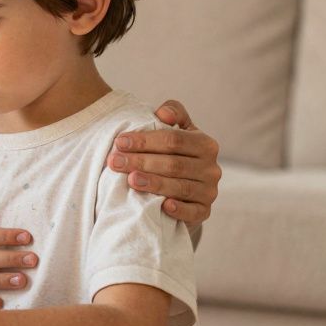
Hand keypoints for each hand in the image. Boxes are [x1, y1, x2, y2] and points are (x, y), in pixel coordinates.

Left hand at [108, 99, 221, 223]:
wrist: (183, 185)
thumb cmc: (174, 152)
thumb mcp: (177, 130)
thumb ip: (173, 113)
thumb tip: (163, 113)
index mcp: (205, 144)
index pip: (173, 140)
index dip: (145, 141)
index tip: (119, 142)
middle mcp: (211, 168)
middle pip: (173, 164)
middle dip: (141, 162)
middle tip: (115, 162)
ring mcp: (209, 191)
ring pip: (181, 187)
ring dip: (154, 183)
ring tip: (131, 180)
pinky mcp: (204, 211)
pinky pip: (194, 211)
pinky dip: (180, 209)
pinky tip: (164, 205)